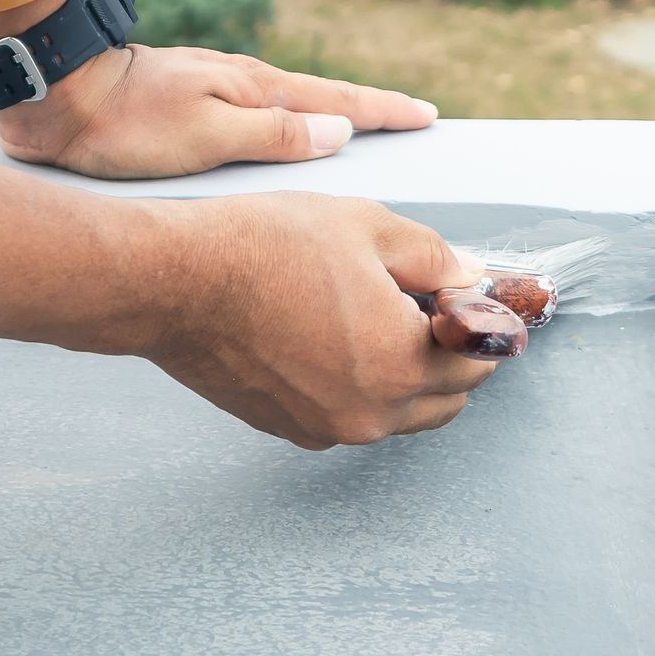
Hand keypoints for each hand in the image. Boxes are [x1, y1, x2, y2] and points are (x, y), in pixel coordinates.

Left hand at [0, 44, 440, 179]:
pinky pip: (257, 113)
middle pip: (321, 99)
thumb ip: (275, 135)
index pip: (339, 104)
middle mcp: (243, 85)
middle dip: (367, 111)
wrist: (59, 94)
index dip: (384, 113)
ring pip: (288, 104)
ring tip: (356, 128)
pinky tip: (279, 132)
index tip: (425, 116)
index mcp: (257, 92)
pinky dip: (285, 121)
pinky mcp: (189, 101)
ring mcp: (216, 89)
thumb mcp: (208, 138)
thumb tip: (339, 131)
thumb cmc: (128, 126)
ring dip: (326, 115)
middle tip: (408, 118)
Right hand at [141, 193, 497, 449]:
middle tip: (425, 307)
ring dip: (405, 377)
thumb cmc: (263, 249)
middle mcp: (371, 412)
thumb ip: (435, 258)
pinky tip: (331, 337)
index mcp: (402, 363)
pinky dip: (358, 387)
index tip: (468, 300)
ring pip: (399, 414)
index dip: (479, 324)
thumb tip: (469, 278)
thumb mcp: (369, 227)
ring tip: (371, 318)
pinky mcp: (291, 429)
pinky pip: (349, 415)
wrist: (175, 282)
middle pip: (447, 400)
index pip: (479, 361)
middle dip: (449, 357)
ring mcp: (328, 427)